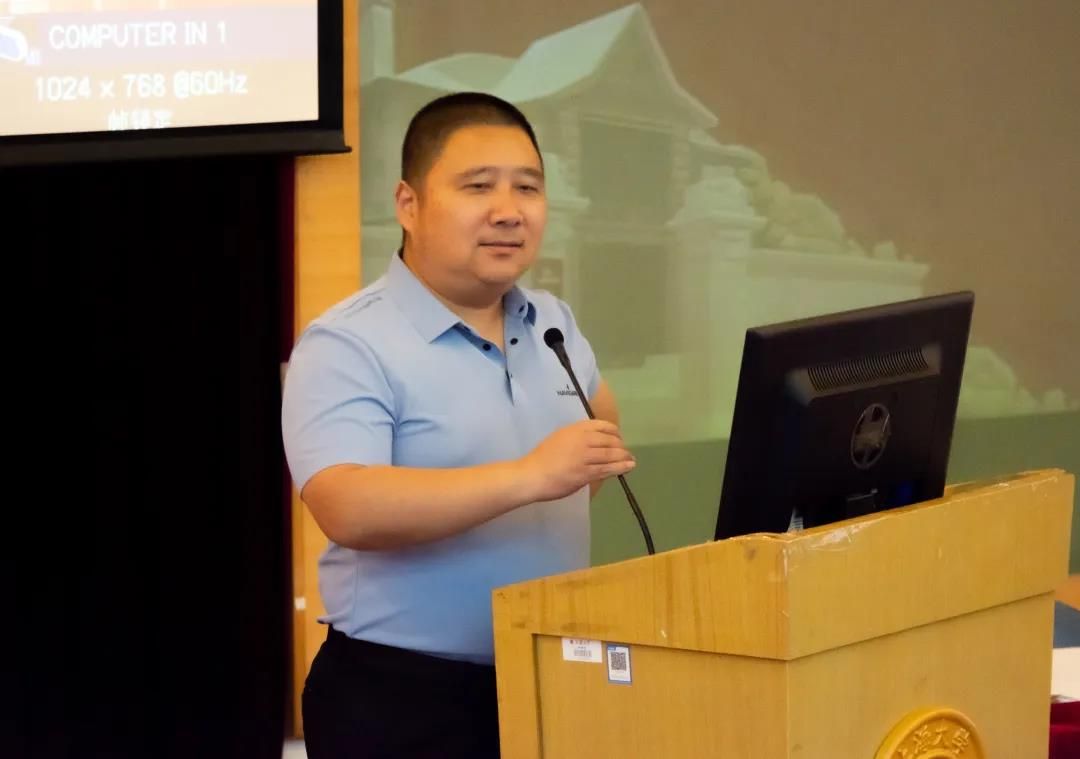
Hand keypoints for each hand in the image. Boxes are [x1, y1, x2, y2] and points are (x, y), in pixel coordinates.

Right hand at [519, 419, 634, 501]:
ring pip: (611, 455)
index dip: (614, 432)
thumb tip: (594, 442)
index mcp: (575, 429)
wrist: (533, 474)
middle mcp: (582, 439)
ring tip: (631, 460)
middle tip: (625, 452)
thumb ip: (577, 437)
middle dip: (621, 447)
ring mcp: (585, 456)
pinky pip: (608, 469)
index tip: (618, 438)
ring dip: (624, 457)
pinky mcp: (586, 473)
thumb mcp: (560, 437)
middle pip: (610, 440)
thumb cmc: (542, 457)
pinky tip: (628, 467)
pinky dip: (621, 467)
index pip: (602, 426)